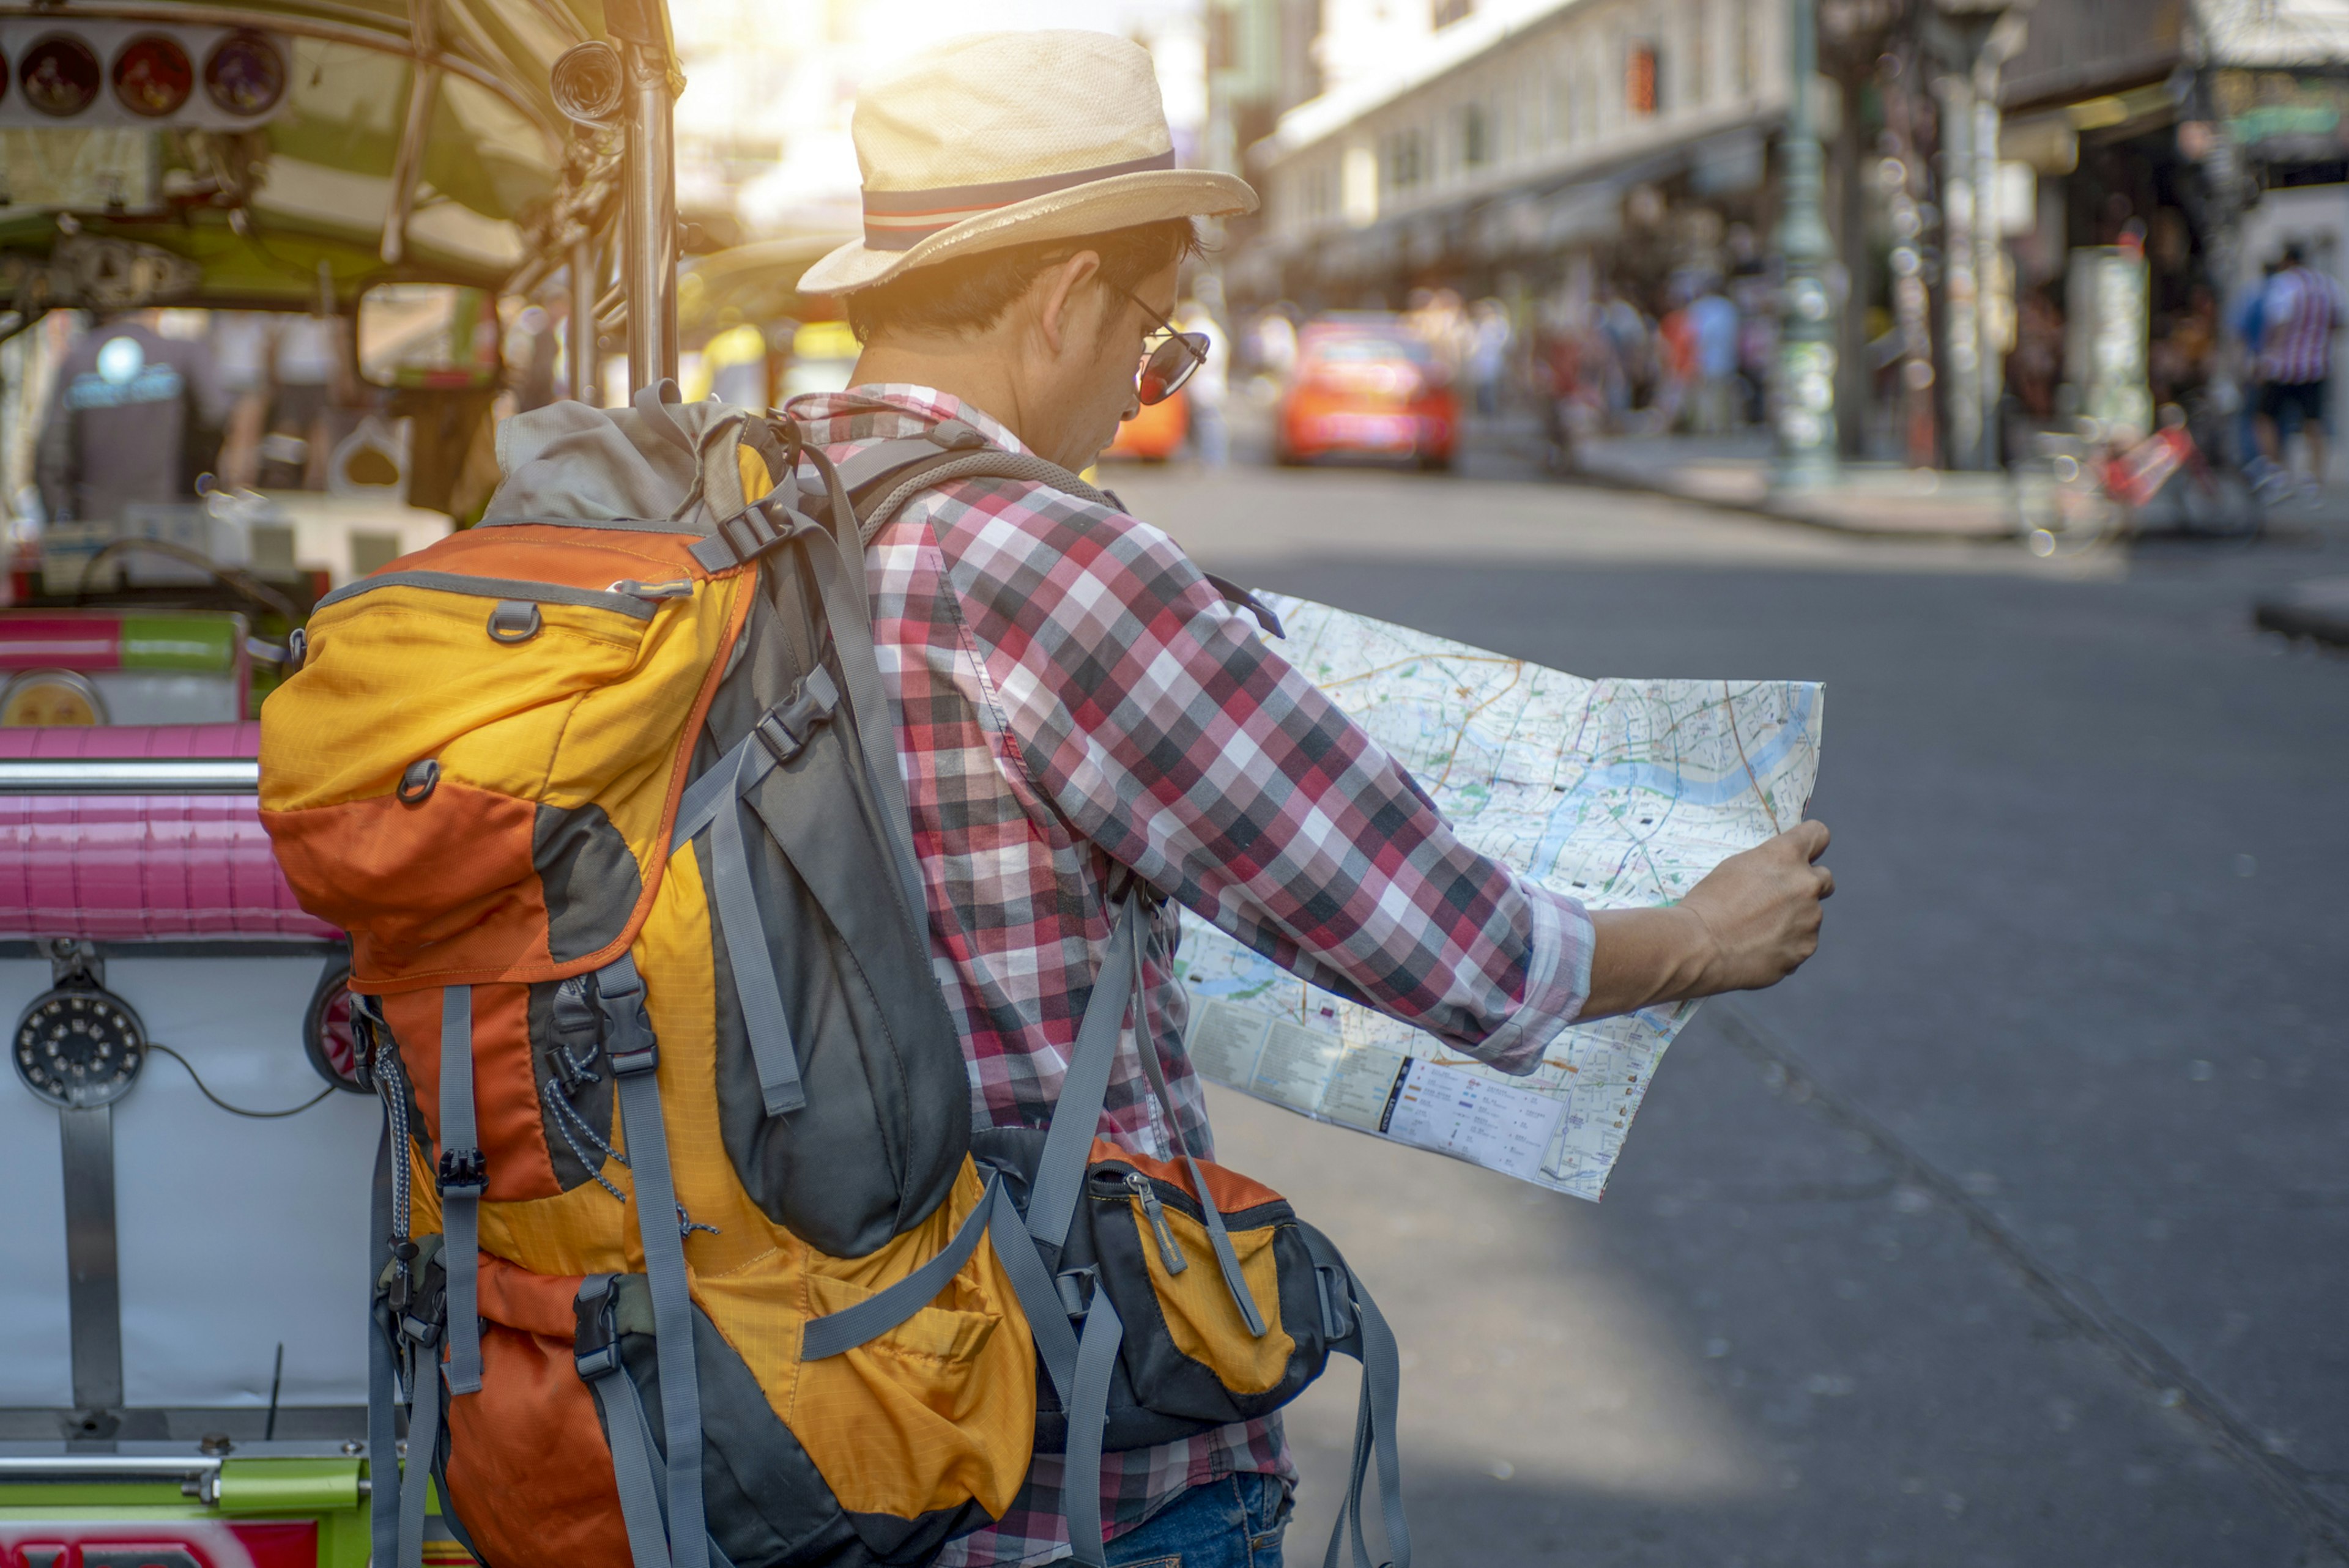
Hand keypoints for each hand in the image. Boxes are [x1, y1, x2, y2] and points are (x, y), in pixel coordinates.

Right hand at [1582, 820, 1832, 1018]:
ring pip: (1811, 914)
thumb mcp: (1735, 867)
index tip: (1802, 853)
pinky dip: (1787, 945)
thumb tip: (1781, 875)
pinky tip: (1761, 948)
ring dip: (1795, 918)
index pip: (1818, 834)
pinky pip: (1802, 942)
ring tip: (1760, 931)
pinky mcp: (1806, 948)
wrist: (1700, 946)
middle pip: (1825, 878)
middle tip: (1780, 898)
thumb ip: (1768, 866)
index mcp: (1786, 855)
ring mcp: (1810, 918)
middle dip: (1807, 885)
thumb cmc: (1708, 903)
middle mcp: (1806, 884)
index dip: (1811, 843)